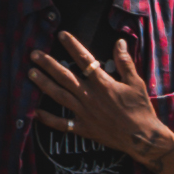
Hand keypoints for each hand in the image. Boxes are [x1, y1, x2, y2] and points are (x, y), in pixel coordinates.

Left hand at [24, 34, 165, 168]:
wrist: (142, 137)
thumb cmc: (140, 109)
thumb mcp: (136, 83)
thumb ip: (125, 62)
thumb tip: (119, 42)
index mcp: (103, 83)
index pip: (84, 59)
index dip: (72, 45)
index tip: (61, 35)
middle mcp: (90, 96)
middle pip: (64, 76)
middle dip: (48, 64)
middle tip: (34, 54)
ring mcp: (84, 113)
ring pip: (59, 95)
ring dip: (43, 84)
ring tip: (30, 73)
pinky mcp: (83, 128)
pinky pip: (61, 124)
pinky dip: (47, 119)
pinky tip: (34, 112)